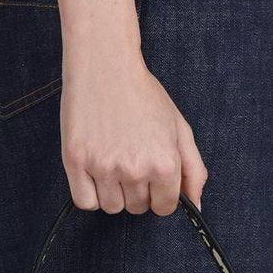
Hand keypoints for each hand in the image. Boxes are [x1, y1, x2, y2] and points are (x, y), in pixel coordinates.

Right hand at [56, 0, 206, 215]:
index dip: (159, 193)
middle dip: (137, 190)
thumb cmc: (143, 95)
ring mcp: (103, 167)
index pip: (164, 207)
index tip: (151, 174)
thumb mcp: (179, 129)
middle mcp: (135, 169)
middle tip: (130, 157)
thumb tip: (195, 205)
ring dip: (113, 191)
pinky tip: (95, 169)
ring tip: (112, 159)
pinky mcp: (76, 162)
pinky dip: (90, 193)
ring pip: (112, 207)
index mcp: (164, 164)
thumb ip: (194, 170)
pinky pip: (86, 202)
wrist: (105, 64)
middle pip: (137, 208)